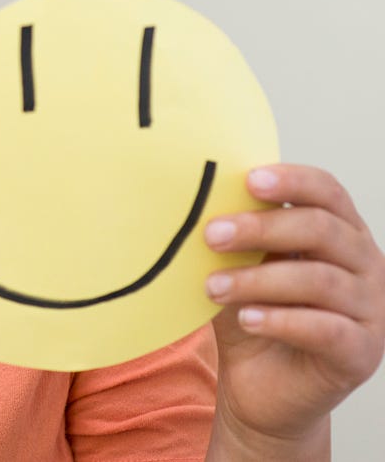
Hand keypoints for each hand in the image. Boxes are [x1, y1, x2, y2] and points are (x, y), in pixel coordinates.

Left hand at [204, 164, 384, 446]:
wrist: (259, 387)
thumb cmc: (251, 314)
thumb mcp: (239, 267)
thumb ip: (235, 235)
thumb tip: (199, 197)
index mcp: (339, 232)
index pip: (328, 192)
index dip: (292, 180)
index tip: (248, 180)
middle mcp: (365, 265)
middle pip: (322, 230)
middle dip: (261, 227)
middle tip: (210, 234)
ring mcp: (371, 310)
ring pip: (320, 280)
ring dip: (258, 279)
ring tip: (211, 287)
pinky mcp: (362, 353)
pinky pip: (326, 329)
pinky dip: (280, 320)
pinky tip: (245, 318)